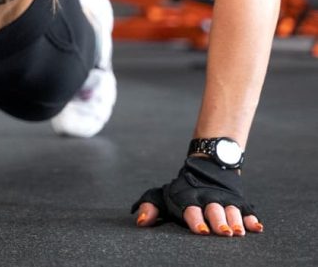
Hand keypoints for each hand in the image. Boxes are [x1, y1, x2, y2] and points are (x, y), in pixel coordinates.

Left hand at [132, 157, 263, 235]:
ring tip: (239, 232)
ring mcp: (225, 200)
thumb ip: (151, 207)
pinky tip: (257, 227)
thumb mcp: (163, 195)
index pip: (191, 210)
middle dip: (219, 222)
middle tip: (224, 233)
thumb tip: (141, 222)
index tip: (202, 231)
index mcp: (188, 199)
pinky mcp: (239, 200)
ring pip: (232, 210)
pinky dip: (252, 219)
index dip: (196, 221)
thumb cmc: (182, 189)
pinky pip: (247, 210)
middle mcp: (207, 199)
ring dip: (236, 221)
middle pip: (214, 211)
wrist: (208, 165)